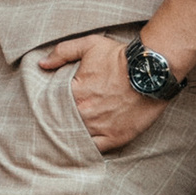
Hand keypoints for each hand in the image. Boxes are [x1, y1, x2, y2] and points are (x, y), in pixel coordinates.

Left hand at [36, 32, 163, 154]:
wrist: (153, 70)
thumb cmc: (121, 57)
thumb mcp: (89, 45)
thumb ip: (62, 52)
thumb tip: (42, 64)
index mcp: (75, 93)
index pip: (52, 105)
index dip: (49, 107)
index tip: (47, 108)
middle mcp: (85, 113)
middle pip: (63, 124)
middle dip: (58, 123)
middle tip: (53, 125)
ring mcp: (101, 127)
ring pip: (77, 138)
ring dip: (72, 136)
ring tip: (67, 136)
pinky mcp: (117, 137)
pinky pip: (95, 149)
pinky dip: (87, 148)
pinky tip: (82, 146)